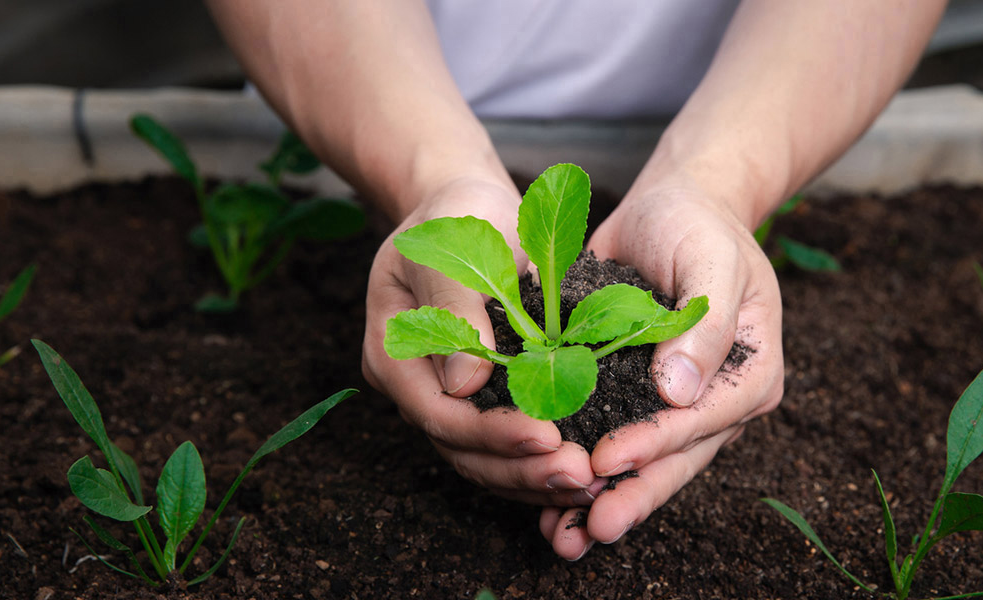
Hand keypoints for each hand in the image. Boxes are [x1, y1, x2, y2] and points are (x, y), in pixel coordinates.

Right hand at [362, 176, 605, 506]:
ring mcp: (448, 398)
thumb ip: (456, 306)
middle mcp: (417, 387)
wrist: (469, 207)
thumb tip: (465, 384)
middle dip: (522, 468)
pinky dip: (539, 463)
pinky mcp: (482, 400)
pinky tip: (583, 471)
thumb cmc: (456, 215)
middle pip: (463, 451)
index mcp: (394, 354)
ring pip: (484, 460)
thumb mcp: (451, 245)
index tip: (548, 436)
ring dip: (535, 477)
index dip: (493, 433)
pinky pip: (505, 447)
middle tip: (580, 474)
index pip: (440, 415)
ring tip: (589, 481)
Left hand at [538, 183, 784, 559]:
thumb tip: (680, 391)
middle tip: (589, 529)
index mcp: (751, 373)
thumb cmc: (698, 224)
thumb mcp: (711, 256)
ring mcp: (677, 406)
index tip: (607, 460)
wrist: (671, 207)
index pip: (703, 419)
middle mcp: (717, 400)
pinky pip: (613, 440)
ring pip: (644, 464)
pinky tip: (547, 502)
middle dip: (631, 496)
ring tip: (564, 537)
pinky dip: (584, 471)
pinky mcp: (637, 398)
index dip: (654, 444)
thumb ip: (706, 321)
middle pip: (676, 459)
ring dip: (605, 500)